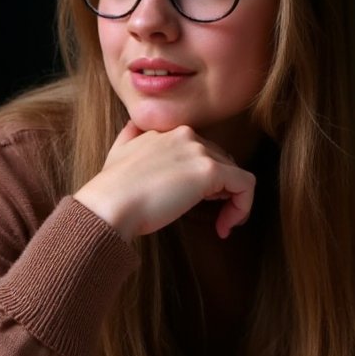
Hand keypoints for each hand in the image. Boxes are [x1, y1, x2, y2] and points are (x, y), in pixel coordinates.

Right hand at [73, 122, 255, 240]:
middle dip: (220, 189)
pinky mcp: (210, 170)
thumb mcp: (119, 151)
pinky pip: (245, 185)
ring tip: (222, 223)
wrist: (109, 203)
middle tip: (212, 213)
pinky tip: (225, 227)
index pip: (201, 150)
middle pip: (221, 161)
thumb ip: (131, 137)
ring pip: (236, 173)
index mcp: (168, 131)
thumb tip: (135, 128)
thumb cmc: (111, 188)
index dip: (204, 178)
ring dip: (233, 201)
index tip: (196, 202)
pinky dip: (243, 207)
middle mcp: (186, 135)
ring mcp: (199, 150)